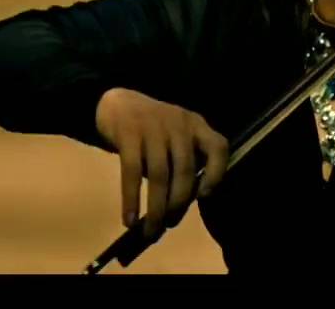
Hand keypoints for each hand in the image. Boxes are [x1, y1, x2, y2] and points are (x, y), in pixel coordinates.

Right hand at [94, 88, 228, 237]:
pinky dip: (131, 199)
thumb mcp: (177, 134)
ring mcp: (154, 127)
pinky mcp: (128, 134)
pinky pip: (132, 172)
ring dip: (156, 207)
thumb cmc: (152, 127)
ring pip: (159, 175)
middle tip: (169, 225)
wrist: (116, 102)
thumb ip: (186, 158)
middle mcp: (179, 124)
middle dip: (178, 203)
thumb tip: (184, 203)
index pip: (218, 146)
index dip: (217, 172)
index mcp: (197, 125)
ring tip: (151, 231)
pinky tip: (130, 220)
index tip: (205, 196)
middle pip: (185, 169)